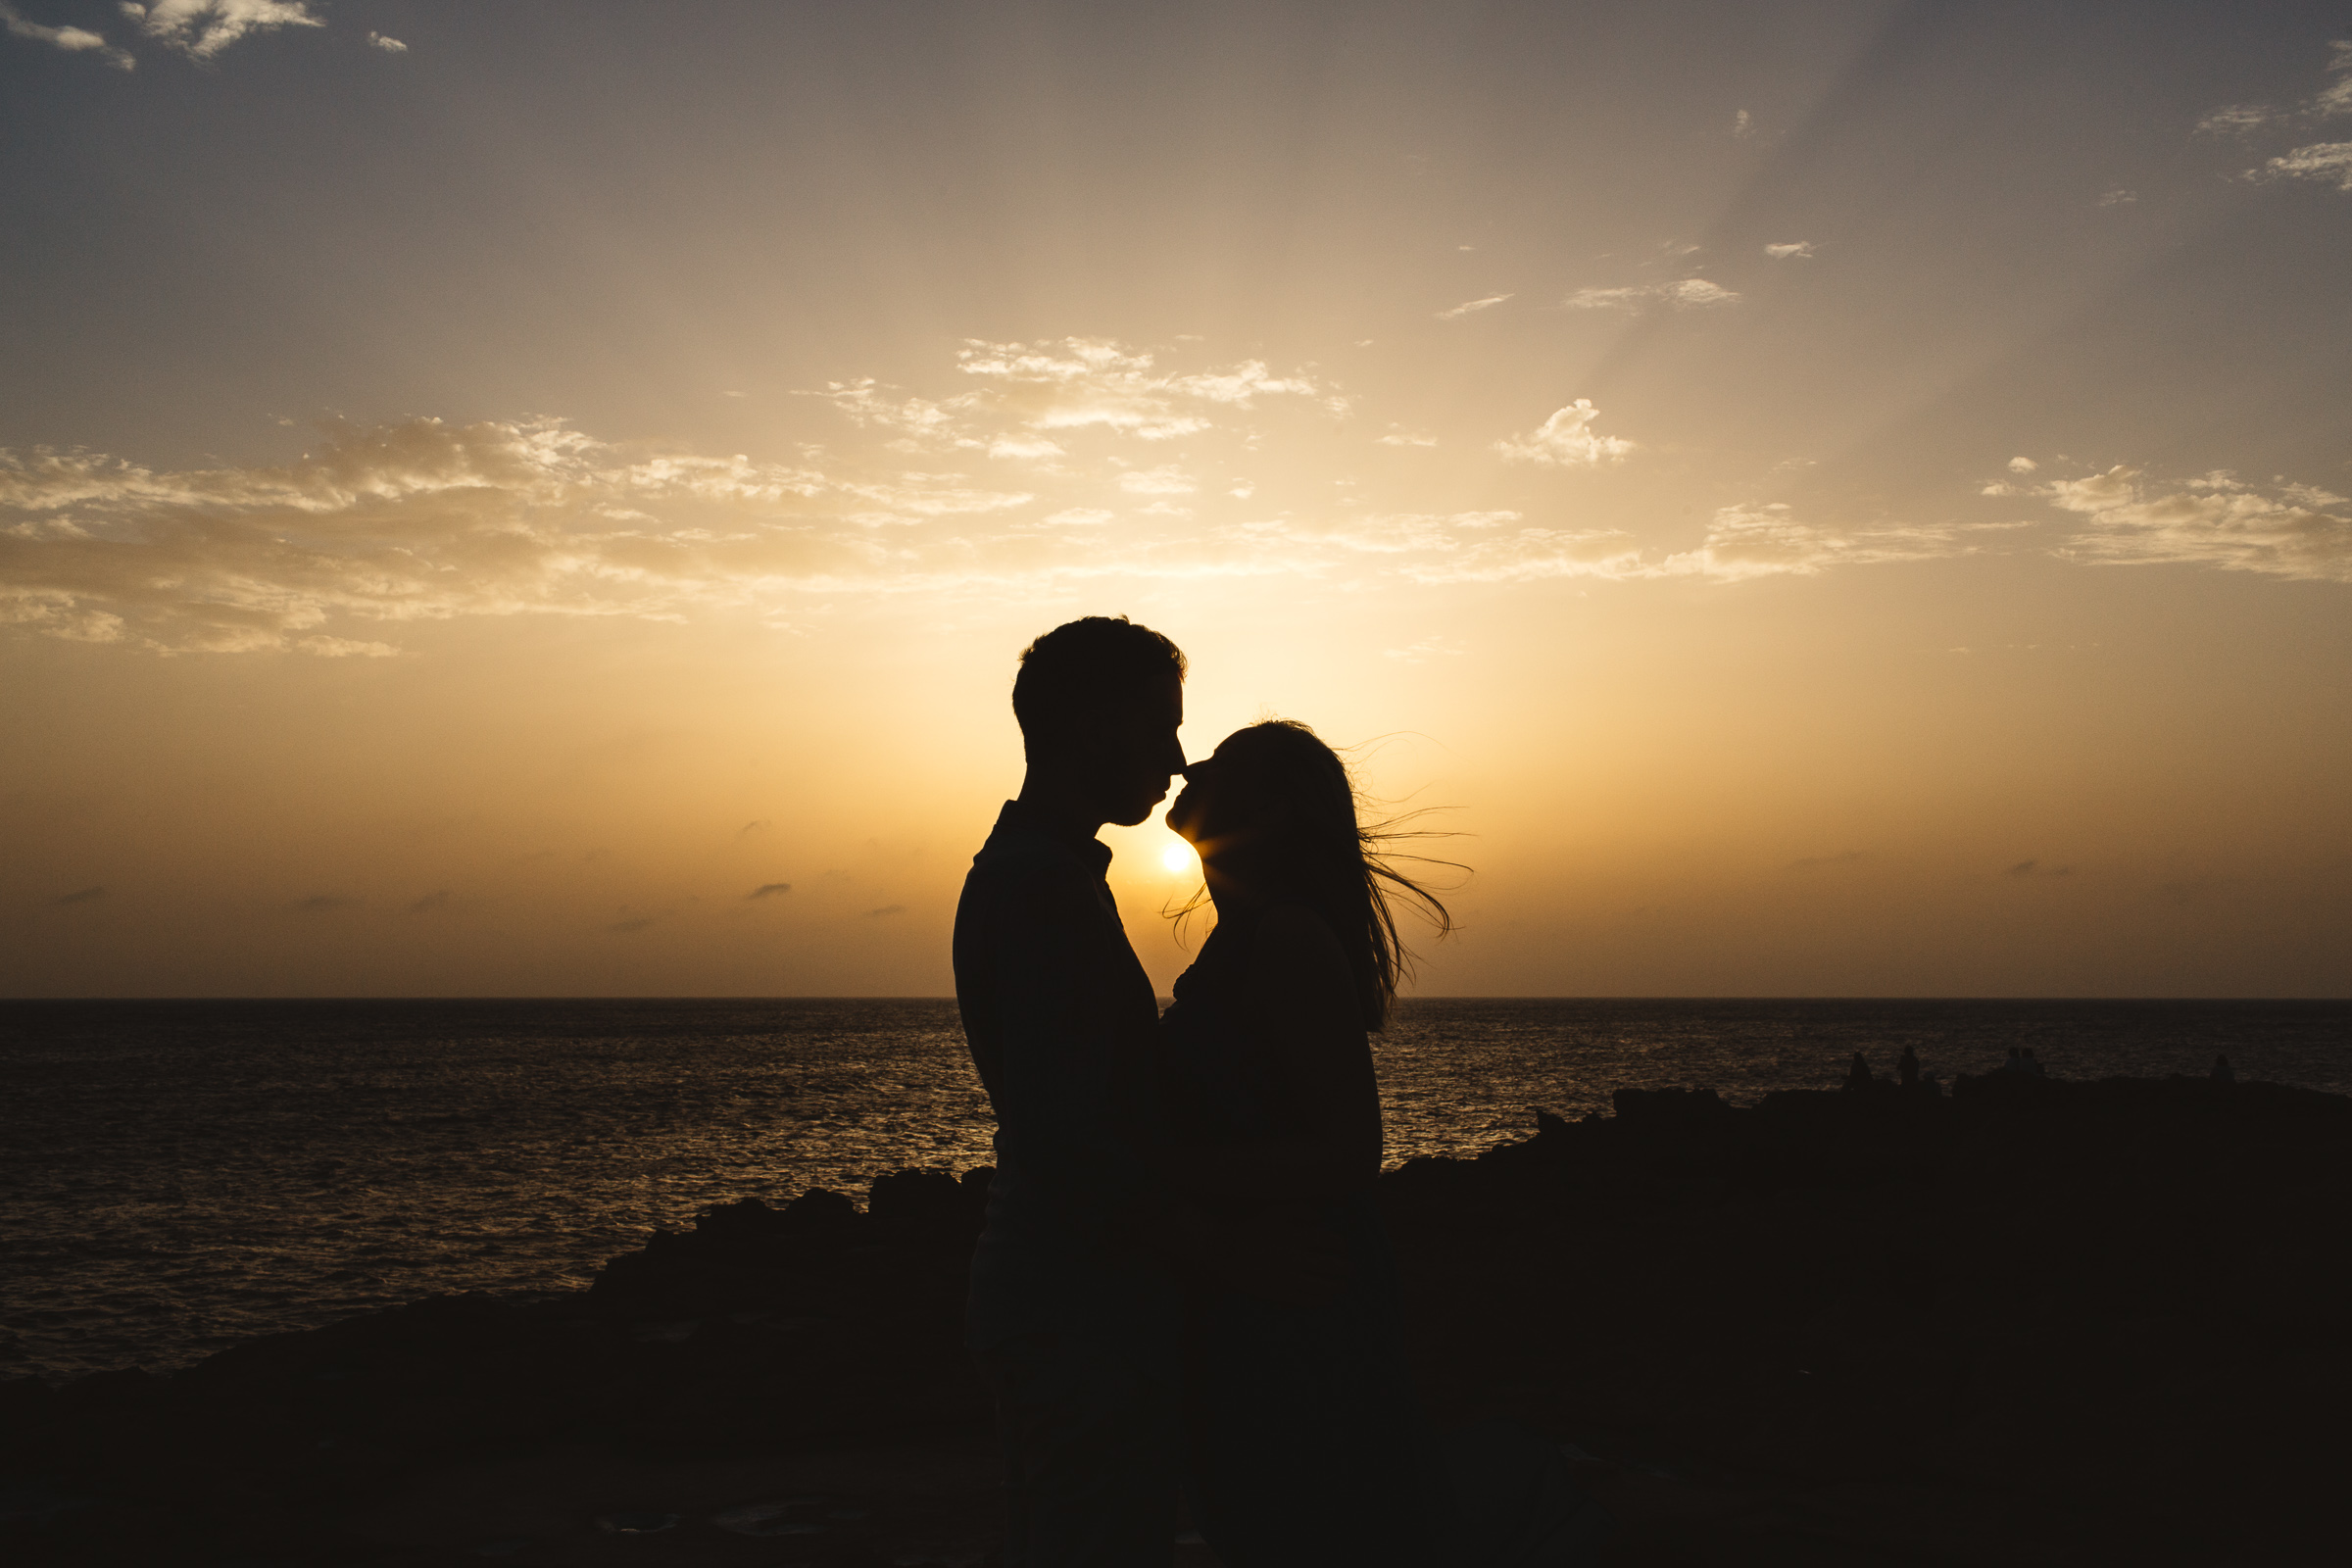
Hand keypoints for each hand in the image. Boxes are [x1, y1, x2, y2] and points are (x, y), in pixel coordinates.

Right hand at [1212, 1204, 1351, 1309]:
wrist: (1226, 1253)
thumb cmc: (1252, 1230)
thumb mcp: (1274, 1212)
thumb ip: (1300, 1210)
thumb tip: (1321, 1218)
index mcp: (1297, 1237)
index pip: (1331, 1241)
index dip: (1341, 1245)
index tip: (1342, 1249)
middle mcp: (1296, 1258)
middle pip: (1333, 1265)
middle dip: (1345, 1268)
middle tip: (1348, 1269)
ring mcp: (1289, 1278)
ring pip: (1323, 1285)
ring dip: (1337, 1286)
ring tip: (1342, 1285)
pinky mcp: (1281, 1293)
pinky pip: (1308, 1299)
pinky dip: (1322, 1299)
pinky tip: (1327, 1298)